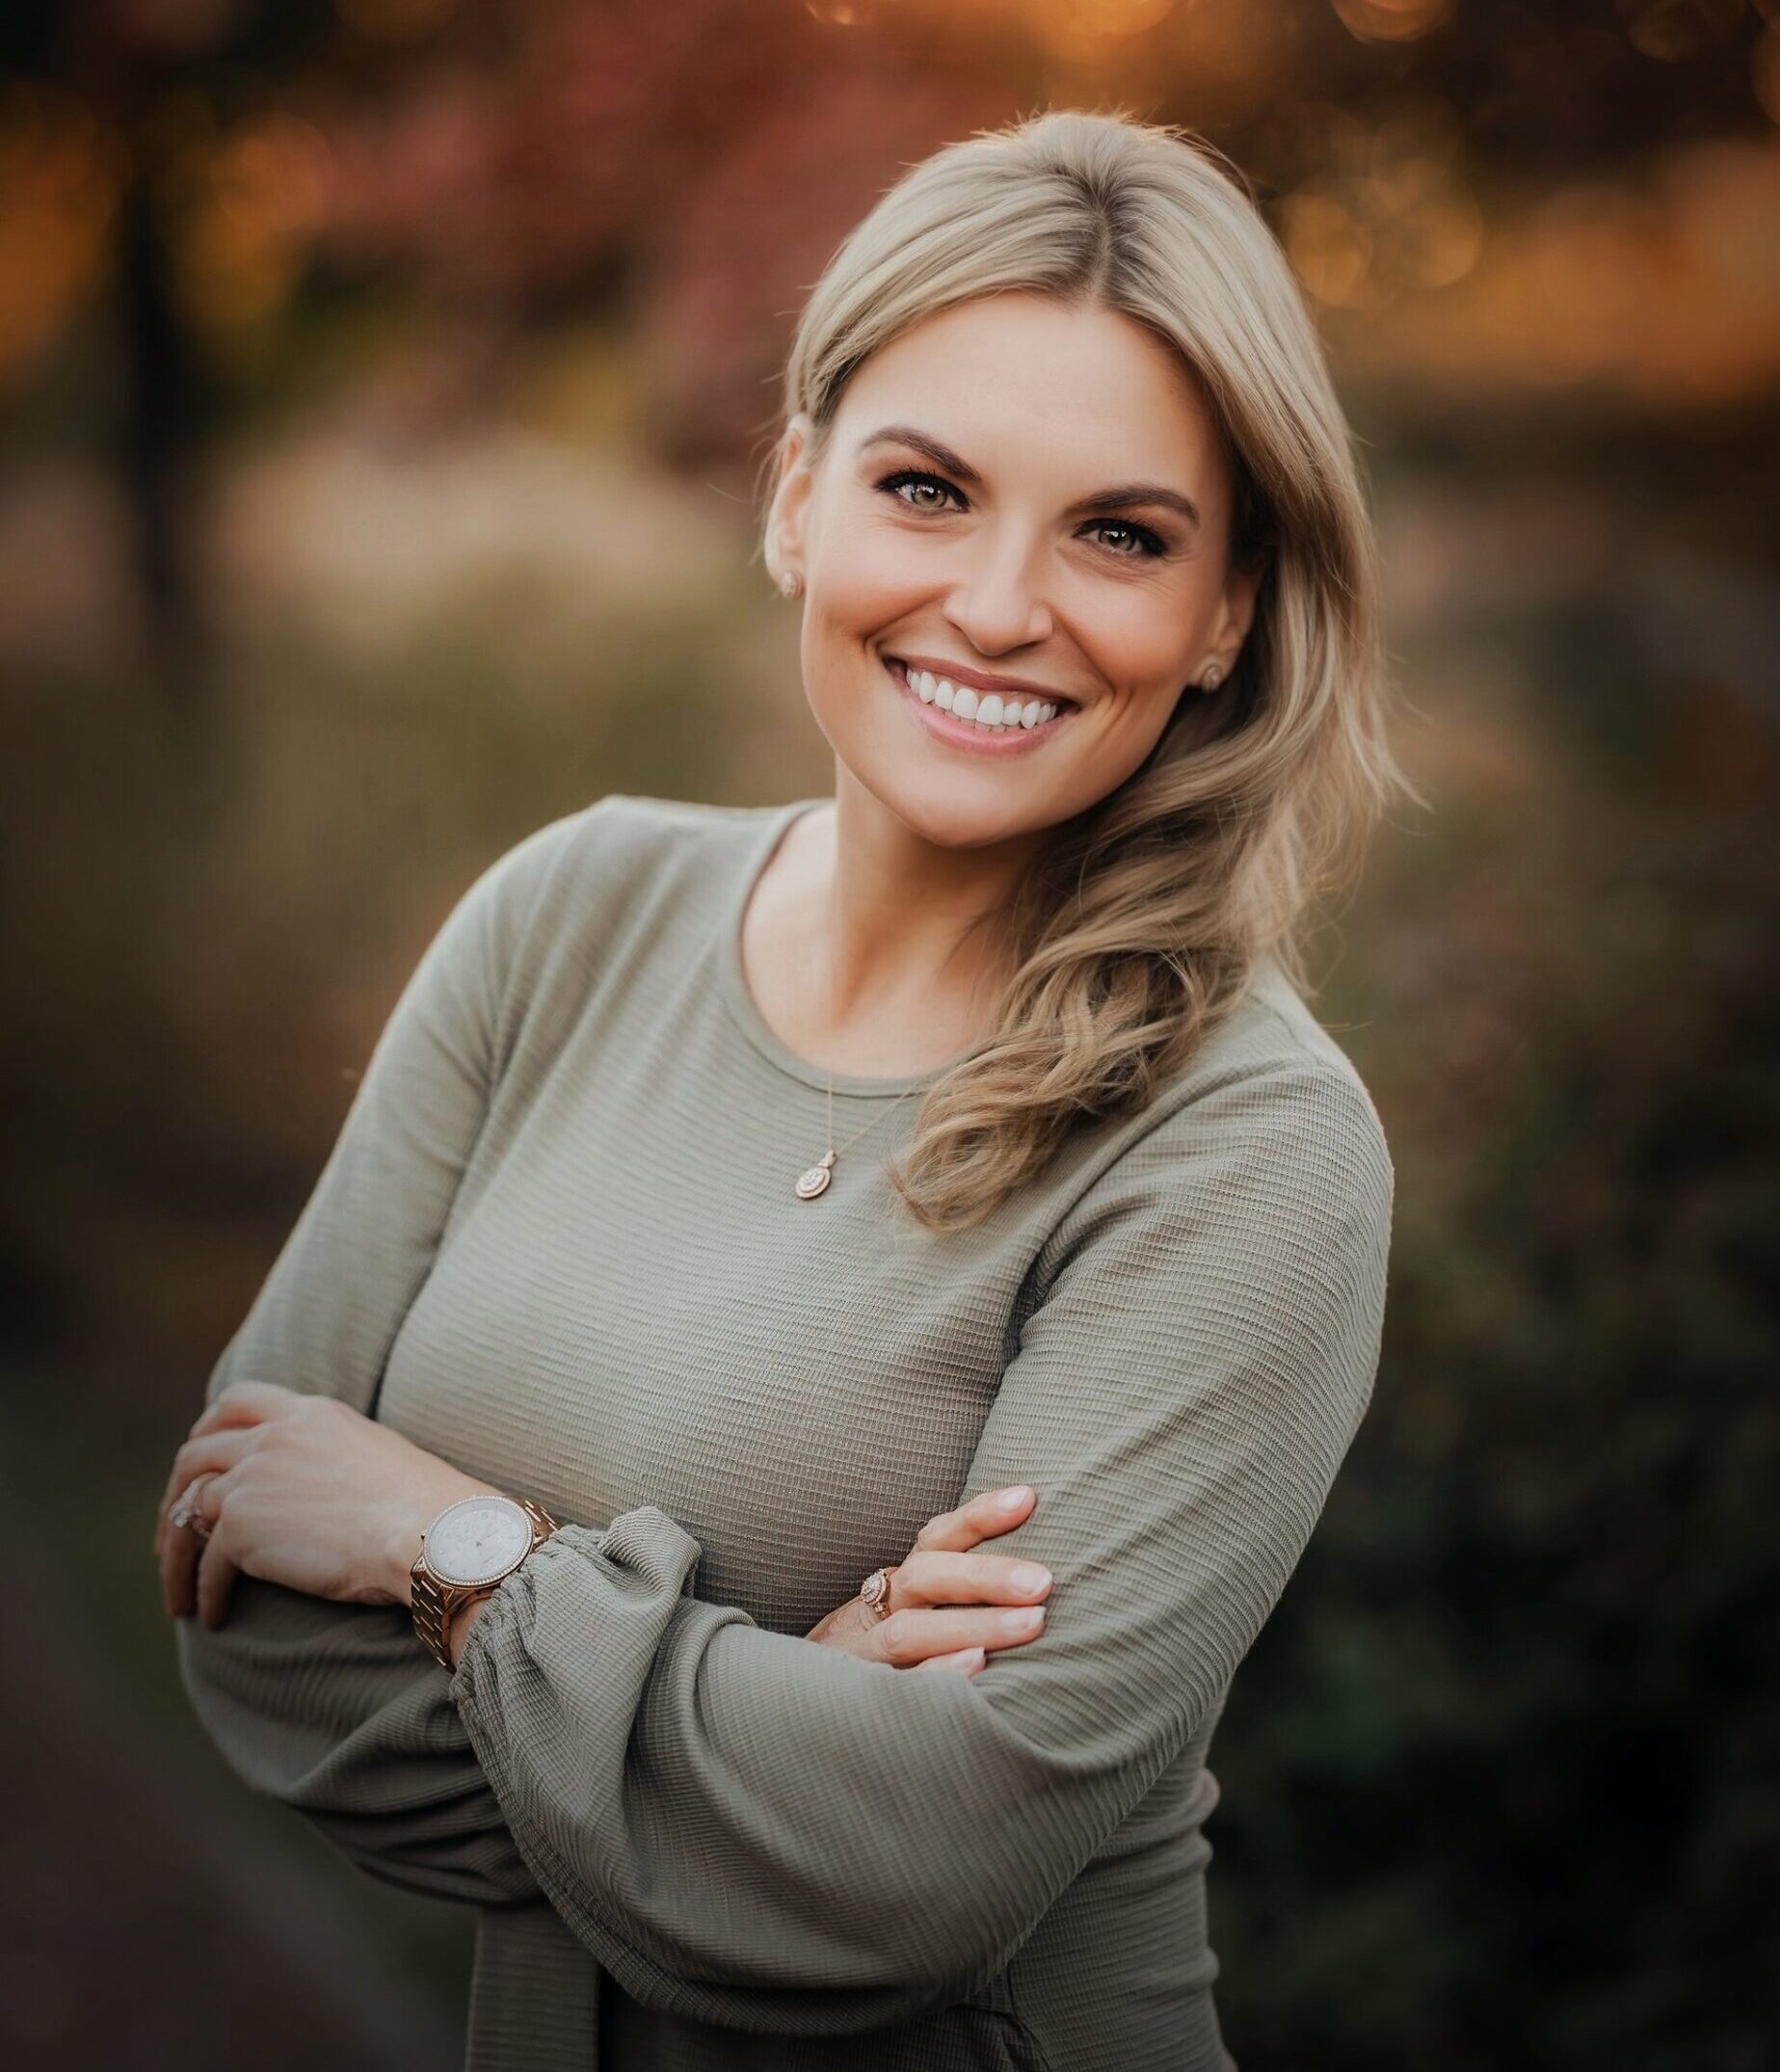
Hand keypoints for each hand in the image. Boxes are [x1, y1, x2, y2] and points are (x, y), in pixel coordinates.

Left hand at [154, 1380, 489, 1628]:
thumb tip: (317, 1479)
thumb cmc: (425, 1507)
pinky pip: (206, 1560)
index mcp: (310, 1413)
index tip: (202, 1464)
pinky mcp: (244, 1526)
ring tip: (179, 1593)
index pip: (237, 1401)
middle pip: (195, 1454)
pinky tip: (211, 1615)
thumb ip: (331, 1453)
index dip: (208, 1430)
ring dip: (175, 1554)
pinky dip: (202, 1589)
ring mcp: (253, 1477)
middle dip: (175, 1495)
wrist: (431, 1533)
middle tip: (173, 1533)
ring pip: (188, 1510)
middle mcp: (274, 1435)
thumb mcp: (375, 1454)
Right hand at [805, 1485, 1050, 1676]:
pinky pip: (896, 1688)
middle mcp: (876, 1611)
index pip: (936, 1540)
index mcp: (896, 1584)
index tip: (1026, 1498)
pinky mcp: (856, 1700)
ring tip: (1030, 1623)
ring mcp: (862, 1656)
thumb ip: (954, 1591)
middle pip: (925, 1579)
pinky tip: (977, 1669)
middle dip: (985, 1576)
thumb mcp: (907, 1616)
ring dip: (973, 1625)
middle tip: (1043, 1582)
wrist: (791, 1707)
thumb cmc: (877, 1657)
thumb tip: (1029, 1556)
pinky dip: (936, 1675)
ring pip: (910, 1633)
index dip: (978, 1517)